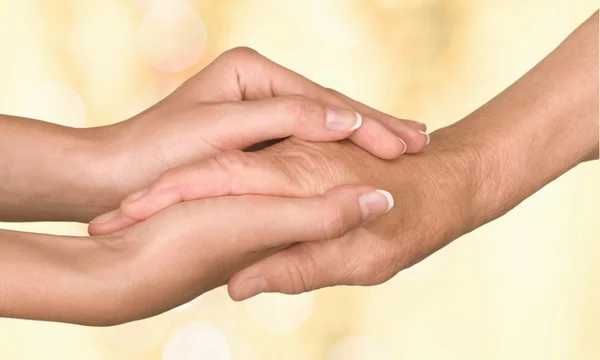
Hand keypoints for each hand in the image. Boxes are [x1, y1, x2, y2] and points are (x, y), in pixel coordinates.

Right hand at [90, 125, 475, 299]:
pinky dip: (209, 190)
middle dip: (154, 197)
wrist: (451, 181)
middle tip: (106, 226)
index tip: (117, 225)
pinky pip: (245, 173)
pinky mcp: (299, 166)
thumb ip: (302, 264)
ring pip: (220, 169)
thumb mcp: (366, 258)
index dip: (160, 202)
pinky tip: (189, 207)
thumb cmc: (416, 220)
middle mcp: (283, 161)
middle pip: (204, 171)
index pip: (207, 182)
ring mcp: (290, 160)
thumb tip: (241, 287)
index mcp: (291, 179)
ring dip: (175, 192)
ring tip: (127, 218)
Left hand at [95, 47, 428, 210]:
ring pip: (326, 125)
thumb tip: (346, 117)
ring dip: (367, 138)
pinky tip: (371, 159)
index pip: (323, 99)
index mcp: (254, 73)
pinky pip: (311, 143)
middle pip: (331, 107)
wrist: (117, 176)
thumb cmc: (160, 150)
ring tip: (411, 145)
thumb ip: (285, 118)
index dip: (365, 122)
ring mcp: (262, 110)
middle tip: (423, 140)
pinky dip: (342, 152)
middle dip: (377, 126)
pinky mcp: (259, 137)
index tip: (406, 142)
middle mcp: (262, 85)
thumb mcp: (224, 128)